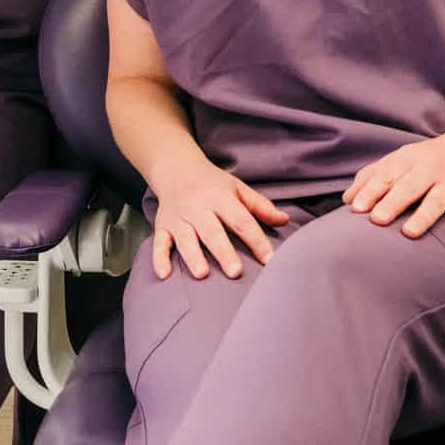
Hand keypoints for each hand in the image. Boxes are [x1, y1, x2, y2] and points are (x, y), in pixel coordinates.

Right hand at [150, 156, 289, 280]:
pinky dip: (159, 258)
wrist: (176, 169)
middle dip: (223, 252)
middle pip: (212, 232)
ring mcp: (179, 217)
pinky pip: (159, 242)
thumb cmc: (212, 183)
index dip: (256, 240)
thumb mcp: (237, 188)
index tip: (269, 259)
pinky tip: (164, 274)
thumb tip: (285, 220)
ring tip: (202, 274)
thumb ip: (260, 206)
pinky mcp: (163, 225)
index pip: (241, 220)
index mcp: (220, 198)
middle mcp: (198, 208)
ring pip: (185, 238)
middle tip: (235, 272)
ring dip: (193, 256)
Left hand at [342, 125, 444, 250]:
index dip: (371, 191)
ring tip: (409, 233)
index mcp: (407, 159)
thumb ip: (371, 177)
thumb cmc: (425, 160)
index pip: (386, 175)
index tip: (356, 208)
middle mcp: (429, 169)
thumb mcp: (399, 161)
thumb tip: (346, 200)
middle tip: (377, 219)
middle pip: (409, 186)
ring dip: (423, 216)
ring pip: (436, 200)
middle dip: (393, 202)